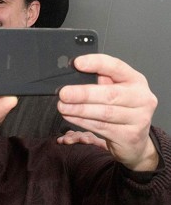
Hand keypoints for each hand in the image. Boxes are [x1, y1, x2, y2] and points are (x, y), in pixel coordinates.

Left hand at [57, 54, 157, 170]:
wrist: (136, 140)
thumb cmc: (123, 110)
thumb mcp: (117, 90)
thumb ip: (101, 80)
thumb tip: (75, 72)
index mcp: (136, 80)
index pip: (117, 67)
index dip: (97, 63)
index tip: (77, 63)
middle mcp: (142, 98)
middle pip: (110, 94)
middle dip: (83, 94)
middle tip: (64, 93)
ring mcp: (139, 118)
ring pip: (104, 113)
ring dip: (79, 110)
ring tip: (62, 107)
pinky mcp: (130, 135)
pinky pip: (102, 127)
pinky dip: (83, 121)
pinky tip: (70, 117)